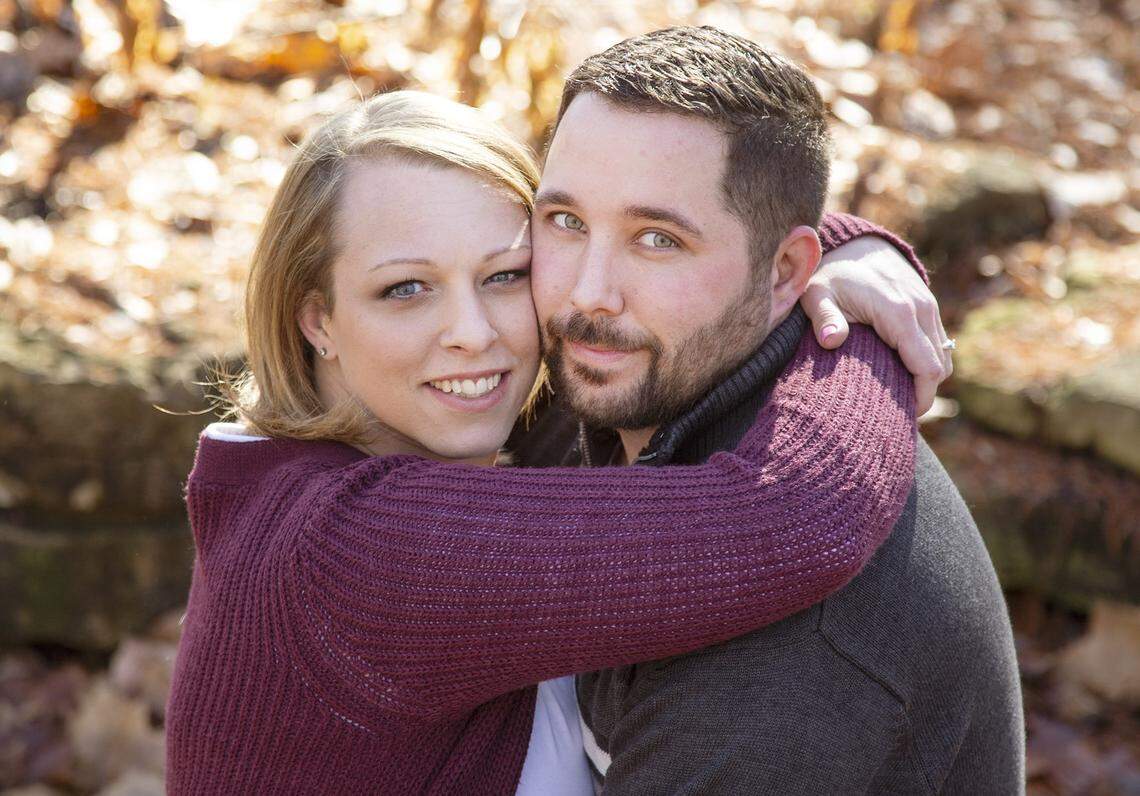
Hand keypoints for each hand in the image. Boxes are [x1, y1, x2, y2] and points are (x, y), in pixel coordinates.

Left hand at [801, 235, 950, 414]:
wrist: (854, 244)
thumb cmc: (831, 275)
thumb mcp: (817, 295)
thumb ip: (824, 318)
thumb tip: (830, 340)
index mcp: (899, 313)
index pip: (927, 368)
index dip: (920, 398)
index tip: (902, 418)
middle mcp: (922, 310)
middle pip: (940, 368)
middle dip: (923, 394)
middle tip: (896, 414)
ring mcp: (929, 307)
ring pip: (944, 356)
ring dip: (927, 379)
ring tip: (898, 397)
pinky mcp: (929, 306)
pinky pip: (939, 344)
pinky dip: (928, 362)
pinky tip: (902, 374)